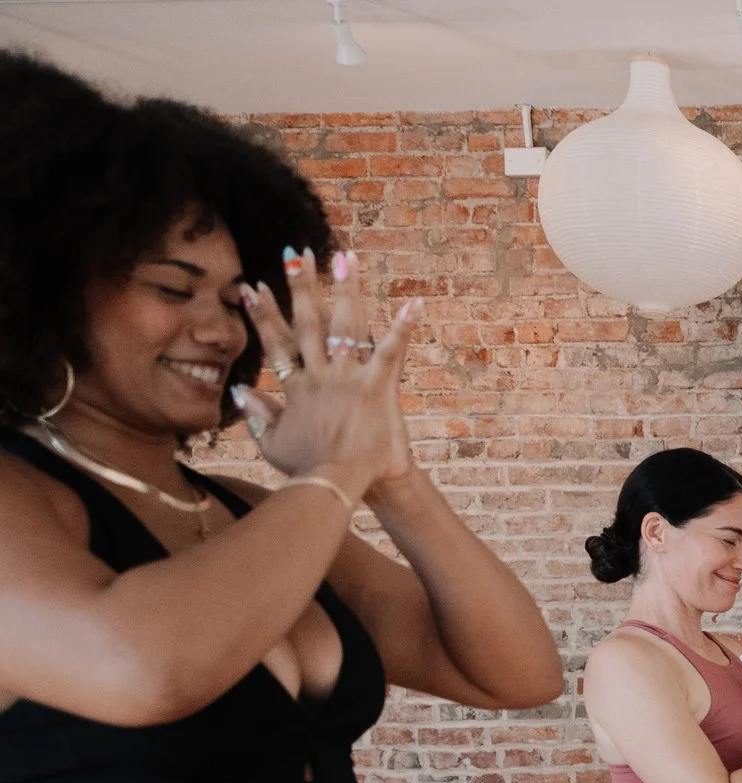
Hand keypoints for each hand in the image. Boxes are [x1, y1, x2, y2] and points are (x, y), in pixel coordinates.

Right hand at [231, 248, 418, 497]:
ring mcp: (346, 379)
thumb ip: (257, 415)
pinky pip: (391, 352)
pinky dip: (403, 329)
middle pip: (307, 321)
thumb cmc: (306, 470)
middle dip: (301, 285)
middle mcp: (318, 375)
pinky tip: (415, 304)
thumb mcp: (272, 444)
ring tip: (346, 257)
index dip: (264, 313)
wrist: (332, 484)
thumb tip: (239, 391)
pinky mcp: (375, 388)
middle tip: (297, 253)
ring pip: (346, 324)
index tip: (253, 287)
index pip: (276, 341)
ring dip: (346, 289)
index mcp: (295, 387)